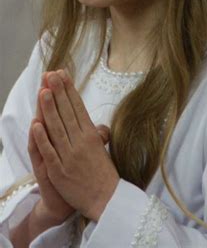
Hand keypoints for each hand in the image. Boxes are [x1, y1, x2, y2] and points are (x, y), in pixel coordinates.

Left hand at [32, 70, 118, 221]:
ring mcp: (69, 155)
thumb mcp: (103, 148)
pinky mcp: (60, 170)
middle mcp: (81, 141)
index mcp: (91, 135)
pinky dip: (42, 138)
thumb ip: (97, 134)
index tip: (63, 75)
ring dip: (50, 109)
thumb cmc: (104, 172)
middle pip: (67, 113)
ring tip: (44, 91)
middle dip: (59, 92)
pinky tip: (36, 124)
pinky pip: (50, 151)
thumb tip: (96, 126)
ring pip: (57, 128)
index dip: (69, 90)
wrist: (105, 198)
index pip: (78, 107)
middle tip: (52, 74)